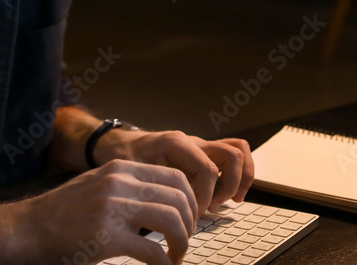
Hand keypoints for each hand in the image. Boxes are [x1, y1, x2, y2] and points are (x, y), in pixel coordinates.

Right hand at [13, 159, 196, 264]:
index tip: (188, 219)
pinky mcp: (107, 237)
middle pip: (179, 197)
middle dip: (191, 223)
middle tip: (184, 241)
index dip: (191, 200)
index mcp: (119, 168)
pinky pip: (153, 251)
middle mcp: (119, 183)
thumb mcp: (97, 184)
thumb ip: (126, 186)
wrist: (28, 227)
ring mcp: (113, 209)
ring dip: (182, 243)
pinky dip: (165, 263)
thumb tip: (160, 200)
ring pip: (172, 221)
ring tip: (176, 256)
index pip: (175, 176)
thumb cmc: (62, 212)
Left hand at [98, 130, 253, 214]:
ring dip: (239, 179)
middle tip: (212, 207)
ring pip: (238, 151)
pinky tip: (228, 197)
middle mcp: (192, 142)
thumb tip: (169, 213)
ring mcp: (200, 147)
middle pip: (232, 155)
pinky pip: (231, 157)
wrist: (117, 144)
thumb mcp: (132, 171)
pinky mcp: (203, 156)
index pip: (207, 169)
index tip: (193, 213)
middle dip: (228, 186)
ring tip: (227, 202)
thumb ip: (150, 187)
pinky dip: (238, 176)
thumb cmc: (123, 157)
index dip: (205, 195)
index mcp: (176, 143)